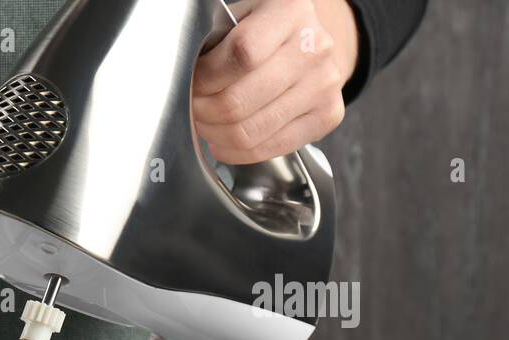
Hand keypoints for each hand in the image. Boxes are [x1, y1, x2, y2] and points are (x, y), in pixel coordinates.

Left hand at [193, 0, 358, 164]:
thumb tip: (185, 83)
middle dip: (202, 111)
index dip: (206, 78)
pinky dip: (236, 152)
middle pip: (238, 102)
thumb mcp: (240, 19)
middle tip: (194, 108)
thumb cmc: (264, 32)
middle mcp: (314, 48)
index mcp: (290, 11)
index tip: (193, 83)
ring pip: (249, 132)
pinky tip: (225, 141)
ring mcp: (325, 84)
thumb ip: (216, 43)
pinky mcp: (328, 116)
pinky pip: (268, 149)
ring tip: (207, 123)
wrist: (309, 44)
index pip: (240, 55)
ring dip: (215, 134)